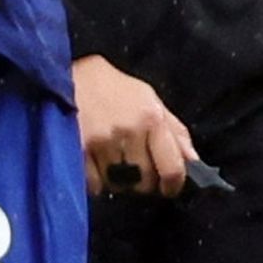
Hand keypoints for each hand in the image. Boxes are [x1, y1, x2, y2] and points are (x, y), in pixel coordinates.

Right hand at [74, 55, 194, 195]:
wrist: (69, 73)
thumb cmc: (114, 88)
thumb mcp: (150, 100)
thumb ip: (174, 131)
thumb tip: (192, 160)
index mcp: (152, 118)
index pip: (172, 167)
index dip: (173, 185)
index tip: (169, 189)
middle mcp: (129, 131)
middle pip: (145, 180)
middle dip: (144, 181)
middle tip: (136, 170)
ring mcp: (102, 142)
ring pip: (119, 184)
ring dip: (119, 180)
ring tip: (113, 163)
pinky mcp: (78, 150)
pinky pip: (95, 184)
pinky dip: (97, 181)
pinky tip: (95, 165)